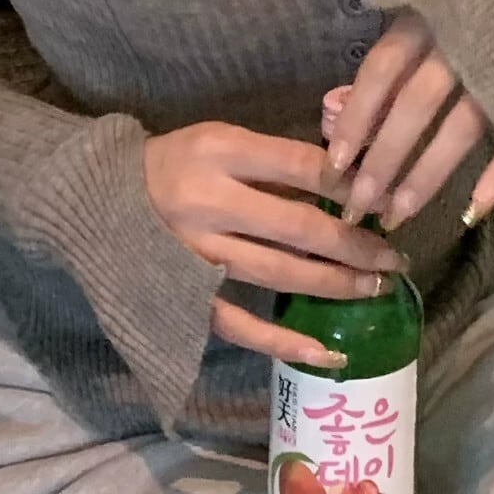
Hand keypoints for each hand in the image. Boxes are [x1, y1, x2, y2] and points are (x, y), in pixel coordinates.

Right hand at [142, 119, 404, 370]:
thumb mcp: (221, 139)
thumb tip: (350, 177)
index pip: (299, 166)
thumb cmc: (177, 163)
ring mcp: (196, 255)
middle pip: (297, 226)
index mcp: (220, 152)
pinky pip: (241, 325)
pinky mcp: (186, 297)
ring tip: (376, 286)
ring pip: (280, 273)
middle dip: (354, 242)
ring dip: (336, 283)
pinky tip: (327, 353)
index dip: (347, 184)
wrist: (98, 198)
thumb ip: (276, 159)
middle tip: (395, 254)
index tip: (383, 197)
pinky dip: (285, 342)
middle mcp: (209, 202)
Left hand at [324, 12, 493, 233]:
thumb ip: (402, 49)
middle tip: (357, 205)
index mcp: (432, 17)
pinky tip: (470, 213)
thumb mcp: (438, 5)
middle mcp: (462, 45)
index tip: (335, 162)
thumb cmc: (489, 2)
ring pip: (457, 133)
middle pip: (414, 108)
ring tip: (399, 214)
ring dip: (425, 178)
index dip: (355, 117)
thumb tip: (349, 103)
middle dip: (382, 161)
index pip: (382, 70)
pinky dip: (493, 181)